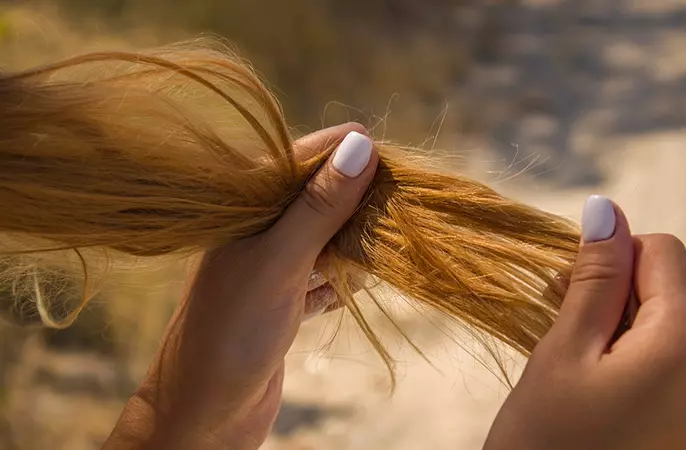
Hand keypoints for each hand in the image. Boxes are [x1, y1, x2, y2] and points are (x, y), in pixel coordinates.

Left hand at [104, 123, 377, 449]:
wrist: (204, 413)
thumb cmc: (231, 331)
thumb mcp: (279, 260)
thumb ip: (319, 205)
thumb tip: (361, 144)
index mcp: (243, 207)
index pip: (301, 160)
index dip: (346, 154)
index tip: (392, 158)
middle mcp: (256, 230)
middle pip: (319, 198)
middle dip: (357, 201)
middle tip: (399, 206)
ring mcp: (270, 266)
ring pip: (325, 239)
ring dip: (355, 243)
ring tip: (385, 246)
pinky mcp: (282, 300)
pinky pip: (323, 277)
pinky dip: (343, 280)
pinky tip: (360, 285)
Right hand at [484, 196, 685, 449]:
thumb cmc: (548, 442)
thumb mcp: (563, 353)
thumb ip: (593, 279)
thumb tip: (606, 210)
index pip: (661, 252)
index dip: (610, 258)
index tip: (567, 290)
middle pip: (669, 288)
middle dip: (613, 293)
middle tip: (562, 326)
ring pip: (667, 324)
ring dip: (617, 326)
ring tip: (574, 360)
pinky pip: (670, 362)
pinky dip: (630, 357)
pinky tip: (596, 384)